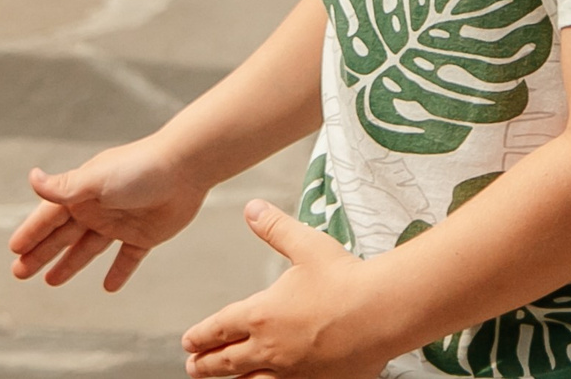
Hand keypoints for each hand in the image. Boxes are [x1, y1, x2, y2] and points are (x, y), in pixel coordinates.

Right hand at [11, 138, 210, 291]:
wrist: (186, 167)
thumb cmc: (139, 169)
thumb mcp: (97, 180)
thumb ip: (65, 187)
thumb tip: (31, 177)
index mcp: (83, 193)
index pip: (49, 217)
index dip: (31, 233)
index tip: (13, 251)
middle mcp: (99, 207)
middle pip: (63, 236)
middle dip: (41, 253)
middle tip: (19, 273)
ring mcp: (121, 222)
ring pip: (89, 248)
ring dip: (70, 263)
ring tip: (51, 282)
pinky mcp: (145, 235)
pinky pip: (127, 258)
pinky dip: (118, 272)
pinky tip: (109, 287)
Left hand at [182, 202, 384, 378]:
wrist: (382, 312)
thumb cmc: (346, 279)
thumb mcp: (307, 246)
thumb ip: (275, 228)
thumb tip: (251, 209)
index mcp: (262, 314)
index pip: (220, 328)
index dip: (201, 335)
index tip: (188, 342)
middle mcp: (270, 349)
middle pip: (227, 362)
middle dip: (207, 365)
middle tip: (193, 367)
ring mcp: (291, 372)